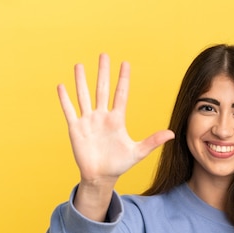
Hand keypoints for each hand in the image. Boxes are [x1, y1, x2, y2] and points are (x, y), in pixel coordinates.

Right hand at [57, 54, 174, 219]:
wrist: (101, 176)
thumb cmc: (119, 164)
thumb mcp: (138, 152)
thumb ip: (152, 141)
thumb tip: (171, 134)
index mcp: (117, 119)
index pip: (121, 94)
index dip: (123, 79)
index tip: (125, 63)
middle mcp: (102, 116)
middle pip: (102, 89)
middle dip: (103, 72)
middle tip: (104, 55)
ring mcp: (88, 121)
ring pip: (84, 96)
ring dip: (81, 81)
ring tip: (79, 65)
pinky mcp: (76, 128)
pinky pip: (70, 111)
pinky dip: (65, 99)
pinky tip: (61, 86)